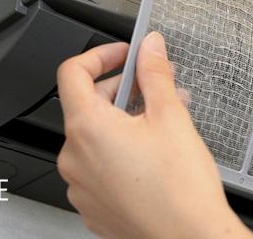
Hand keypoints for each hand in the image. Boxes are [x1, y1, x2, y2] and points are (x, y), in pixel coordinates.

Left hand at [56, 32, 252, 238]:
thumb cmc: (180, 190)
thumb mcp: (171, 116)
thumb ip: (155, 73)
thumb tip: (149, 47)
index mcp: (87, 128)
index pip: (72, 72)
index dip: (100, 55)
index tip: (124, 55)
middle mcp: (74, 157)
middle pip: (86, 105)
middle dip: (121, 90)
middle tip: (155, 89)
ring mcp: (80, 185)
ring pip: (94, 137)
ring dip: (123, 122)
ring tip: (161, 124)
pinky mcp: (92, 205)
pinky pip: (98, 166)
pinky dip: (119, 151)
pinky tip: (151, 154)